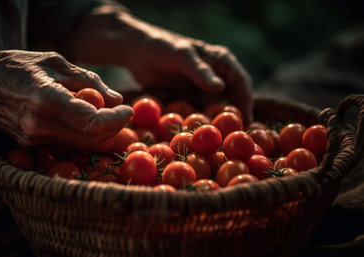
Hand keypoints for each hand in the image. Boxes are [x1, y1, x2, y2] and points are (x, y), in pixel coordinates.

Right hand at [0, 50, 132, 147]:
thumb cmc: (17, 66)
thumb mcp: (56, 62)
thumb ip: (89, 80)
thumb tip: (117, 99)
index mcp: (46, 100)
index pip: (92, 122)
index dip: (116, 119)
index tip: (128, 109)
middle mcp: (40, 126)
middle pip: (91, 139)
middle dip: (114, 128)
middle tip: (122, 112)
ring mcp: (34, 139)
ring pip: (81, 145)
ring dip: (100, 132)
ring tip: (106, 112)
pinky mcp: (32, 145)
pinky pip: (67, 144)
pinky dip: (83, 134)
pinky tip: (85, 119)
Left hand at [63, 11, 252, 123]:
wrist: (138, 53)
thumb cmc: (161, 48)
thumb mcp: (181, 57)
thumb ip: (200, 71)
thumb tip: (221, 88)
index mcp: (221, 61)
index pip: (241, 82)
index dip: (246, 101)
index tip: (246, 120)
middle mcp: (216, 76)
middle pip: (231, 98)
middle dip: (234, 116)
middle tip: (235, 136)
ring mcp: (202, 89)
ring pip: (215, 108)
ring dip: (217, 122)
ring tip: (218, 140)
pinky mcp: (189, 98)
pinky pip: (198, 112)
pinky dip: (200, 122)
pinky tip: (198, 134)